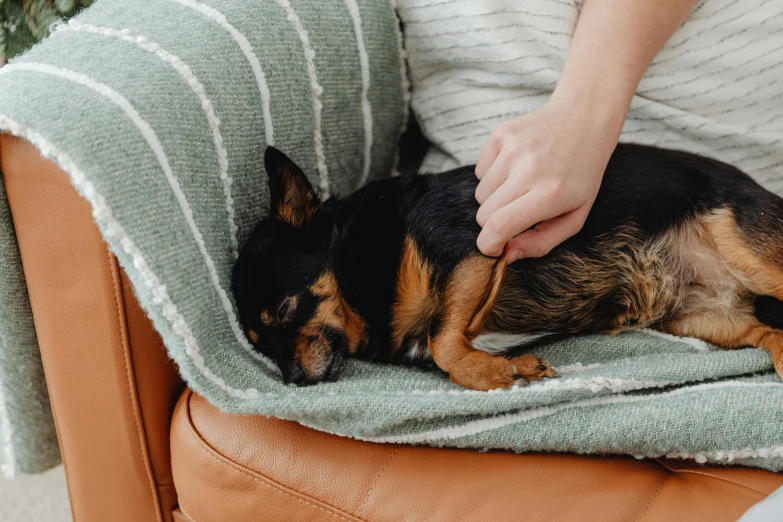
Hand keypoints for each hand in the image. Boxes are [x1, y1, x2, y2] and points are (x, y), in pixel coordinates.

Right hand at [474, 96, 621, 261]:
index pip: (499, 226)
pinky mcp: (501, 134)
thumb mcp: (574, 217)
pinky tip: (515, 167)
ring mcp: (512, 149)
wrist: (584, 120)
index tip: (494, 247)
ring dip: (495, 198)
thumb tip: (507, 254)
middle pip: (484, 214)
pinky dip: (492, 175)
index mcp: (550, 194)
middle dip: (494, 222)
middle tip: (517, 213)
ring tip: (520, 186)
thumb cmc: (581, 175)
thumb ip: (541, 242)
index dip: (489, 244)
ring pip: (480, 194)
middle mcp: (529, 169)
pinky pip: (479, 171)